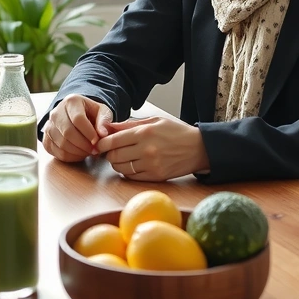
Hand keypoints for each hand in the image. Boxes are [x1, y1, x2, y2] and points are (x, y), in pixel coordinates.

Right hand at [42, 94, 113, 162]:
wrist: (76, 115)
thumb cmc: (91, 113)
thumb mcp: (102, 111)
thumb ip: (104, 121)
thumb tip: (103, 134)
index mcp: (71, 101)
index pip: (78, 119)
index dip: (88, 133)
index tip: (97, 141)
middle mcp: (56, 112)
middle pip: (68, 132)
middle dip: (84, 145)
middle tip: (94, 150)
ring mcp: (48, 126)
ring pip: (62, 144)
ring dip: (78, 152)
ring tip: (88, 151)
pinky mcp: (46, 139)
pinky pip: (56, 152)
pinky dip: (70, 157)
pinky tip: (79, 154)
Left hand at [94, 116, 208, 180]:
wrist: (199, 148)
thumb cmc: (176, 131)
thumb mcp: (154, 121)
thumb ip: (129, 124)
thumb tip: (108, 127)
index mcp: (144, 133)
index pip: (113, 141)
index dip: (102, 143)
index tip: (100, 143)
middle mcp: (146, 150)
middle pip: (114, 156)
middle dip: (109, 154)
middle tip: (111, 151)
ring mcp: (151, 165)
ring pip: (121, 168)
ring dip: (117, 164)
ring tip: (123, 157)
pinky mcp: (156, 177)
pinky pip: (132, 177)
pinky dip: (128, 172)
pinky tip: (133, 165)